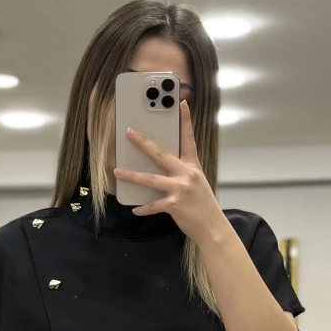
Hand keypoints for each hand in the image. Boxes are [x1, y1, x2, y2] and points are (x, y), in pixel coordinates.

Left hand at [114, 100, 225, 244]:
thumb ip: (181, 172)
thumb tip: (160, 167)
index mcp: (193, 166)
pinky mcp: (174, 205)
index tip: (181, 103)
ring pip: (150, 179)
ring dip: (132, 175)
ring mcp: (180, 189)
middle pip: (161, 154)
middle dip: (143, 142)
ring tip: (117, 171)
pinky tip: (135, 210)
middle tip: (129, 132)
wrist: (213, 228)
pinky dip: (143, 208)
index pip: (189, 138)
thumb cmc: (203, 205)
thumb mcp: (196, 183)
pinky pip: (153, 205)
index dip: (185, 120)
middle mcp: (187, 174)